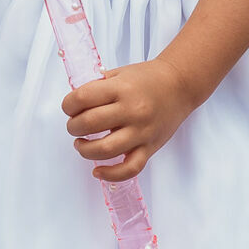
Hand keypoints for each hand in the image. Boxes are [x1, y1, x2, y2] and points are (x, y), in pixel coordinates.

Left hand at [62, 58, 200, 181]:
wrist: (180, 85)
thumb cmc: (147, 79)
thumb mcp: (119, 74)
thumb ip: (96, 87)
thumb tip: (74, 105)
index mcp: (121, 88)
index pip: (82, 99)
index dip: (68, 105)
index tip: (69, 108)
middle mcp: (132, 110)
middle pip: (89, 123)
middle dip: (73, 127)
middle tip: (74, 126)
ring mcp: (142, 131)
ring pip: (105, 149)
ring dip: (85, 150)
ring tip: (82, 143)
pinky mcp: (151, 147)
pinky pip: (130, 168)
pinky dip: (111, 174)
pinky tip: (98, 171)